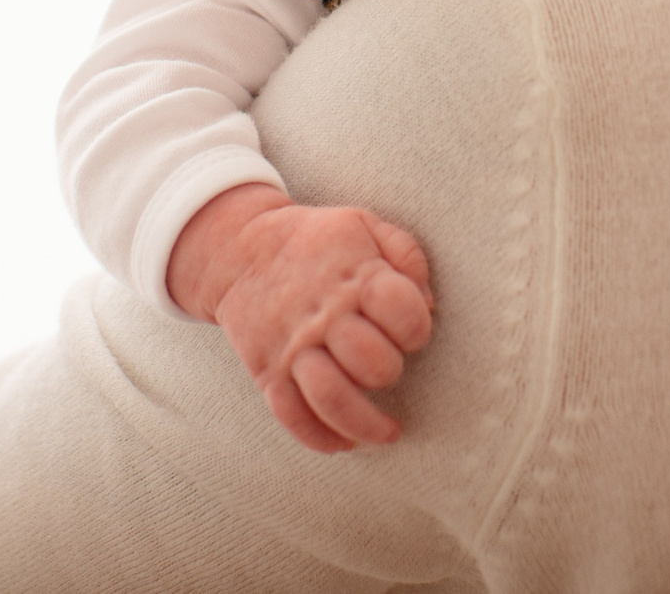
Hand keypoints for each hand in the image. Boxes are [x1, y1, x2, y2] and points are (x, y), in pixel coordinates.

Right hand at [166, 184, 434, 452]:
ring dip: (366, 425)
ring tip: (387, 433)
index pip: (404, 313)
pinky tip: (344, 442)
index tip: (411, 333)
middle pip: (373, 363)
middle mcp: (323, 316)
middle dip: (390, 372)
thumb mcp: (363, 226)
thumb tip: (430, 303)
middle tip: (387, 368)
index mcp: (354, 277)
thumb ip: (405, 255)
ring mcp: (292, 347)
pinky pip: (293, 417)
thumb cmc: (316, 242)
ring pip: (332, 399)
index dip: (417, 329)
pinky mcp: (267, 372)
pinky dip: (321, 438)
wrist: (239, 250)